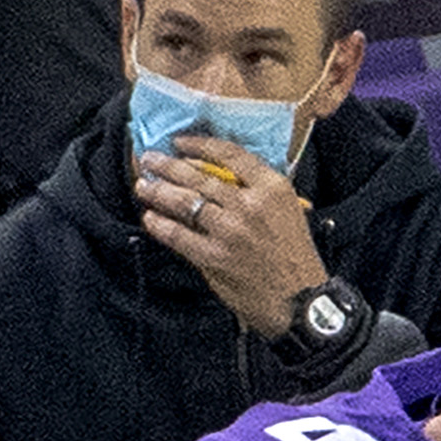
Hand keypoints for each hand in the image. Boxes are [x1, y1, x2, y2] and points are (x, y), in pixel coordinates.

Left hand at [134, 140, 330, 337]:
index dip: (200, 145)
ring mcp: (231, 231)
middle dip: (169, 166)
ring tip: (144, 185)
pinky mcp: (214, 257)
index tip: (180, 142)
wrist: (297, 297)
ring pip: (187, 203)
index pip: (231, 155)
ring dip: (160, 192)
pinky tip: (150, 218)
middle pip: (201, 177)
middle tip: (150, 160)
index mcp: (272, 187)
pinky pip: (179, 236)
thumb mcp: (287, 210)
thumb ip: (256, 192)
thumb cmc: (292, 254)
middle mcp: (251, 205)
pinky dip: (161, 226)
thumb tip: (217, 177)